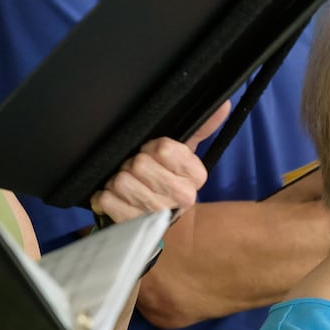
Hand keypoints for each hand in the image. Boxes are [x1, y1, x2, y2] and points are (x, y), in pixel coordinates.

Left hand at [90, 103, 227, 221]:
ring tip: (128, 184)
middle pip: (140, 164)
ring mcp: (157, 214)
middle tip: (139, 171)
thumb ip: (201, 127)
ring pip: (123, 181)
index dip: (152, 147)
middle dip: (133, 163)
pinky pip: (107, 199)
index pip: (164, 148)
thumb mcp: (185, 153)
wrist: (155, 219)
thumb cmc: (168, 179)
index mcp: (197, 175)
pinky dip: (106, 196)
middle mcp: (183, 197)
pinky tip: (117, 198)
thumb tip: (223, 104)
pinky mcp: (132, 225)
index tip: (154, 154)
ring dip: (119, 180)